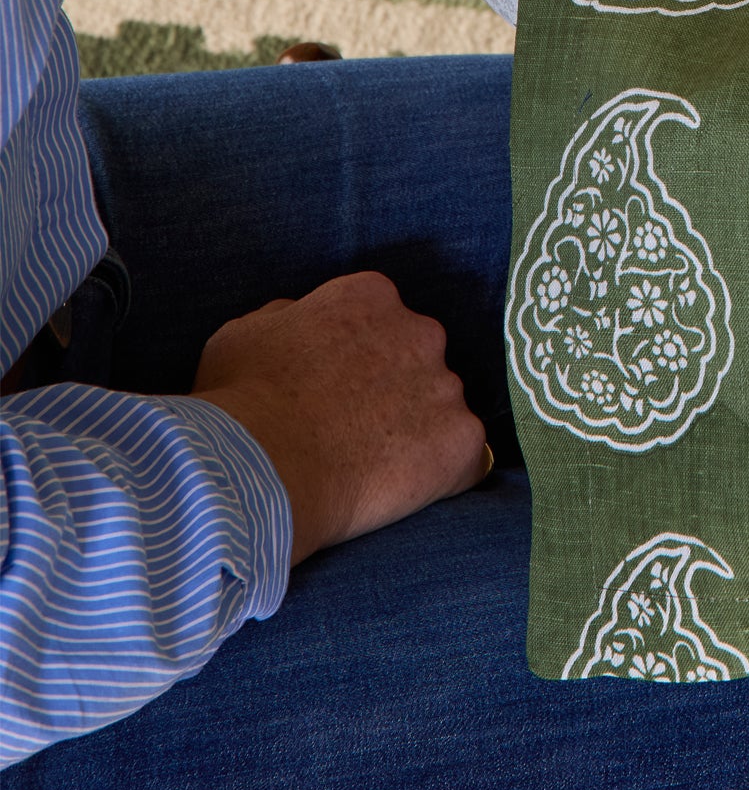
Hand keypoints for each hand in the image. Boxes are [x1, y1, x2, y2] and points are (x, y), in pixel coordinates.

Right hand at [194, 271, 488, 564]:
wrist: (260, 470)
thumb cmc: (240, 403)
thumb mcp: (244, 335)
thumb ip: (286, 317)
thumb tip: (300, 319)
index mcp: (370, 297)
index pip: (379, 318)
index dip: (356, 357)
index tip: (334, 388)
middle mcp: (420, 331)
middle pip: (418, 358)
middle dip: (394, 389)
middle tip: (353, 430)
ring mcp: (446, 386)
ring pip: (441, 408)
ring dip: (416, 432)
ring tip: (370, 468)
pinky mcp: (463, 440)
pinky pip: (466, 458)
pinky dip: (443, 475)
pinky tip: (403, 492)